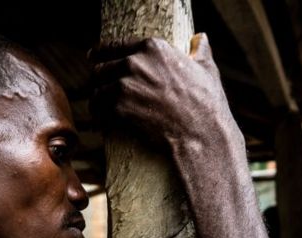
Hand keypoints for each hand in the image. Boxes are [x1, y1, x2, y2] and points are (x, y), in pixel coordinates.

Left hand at [90, 34, 236, 147]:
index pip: (115, 46)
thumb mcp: (207, 70)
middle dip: (101, 81)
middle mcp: (134, 62)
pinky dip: (98, 118)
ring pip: (96, 91)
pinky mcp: (118, 109)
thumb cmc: (207, 104)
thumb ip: (199, 51)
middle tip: (102, 92)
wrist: (200, 134)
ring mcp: (123, 85)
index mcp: (153, 47)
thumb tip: (201, 39)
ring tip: (102, 110)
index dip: (102, 53)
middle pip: (101, 69)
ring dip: (98, 101)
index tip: (95, 57)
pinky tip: (102, 123)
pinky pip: (97, 111)